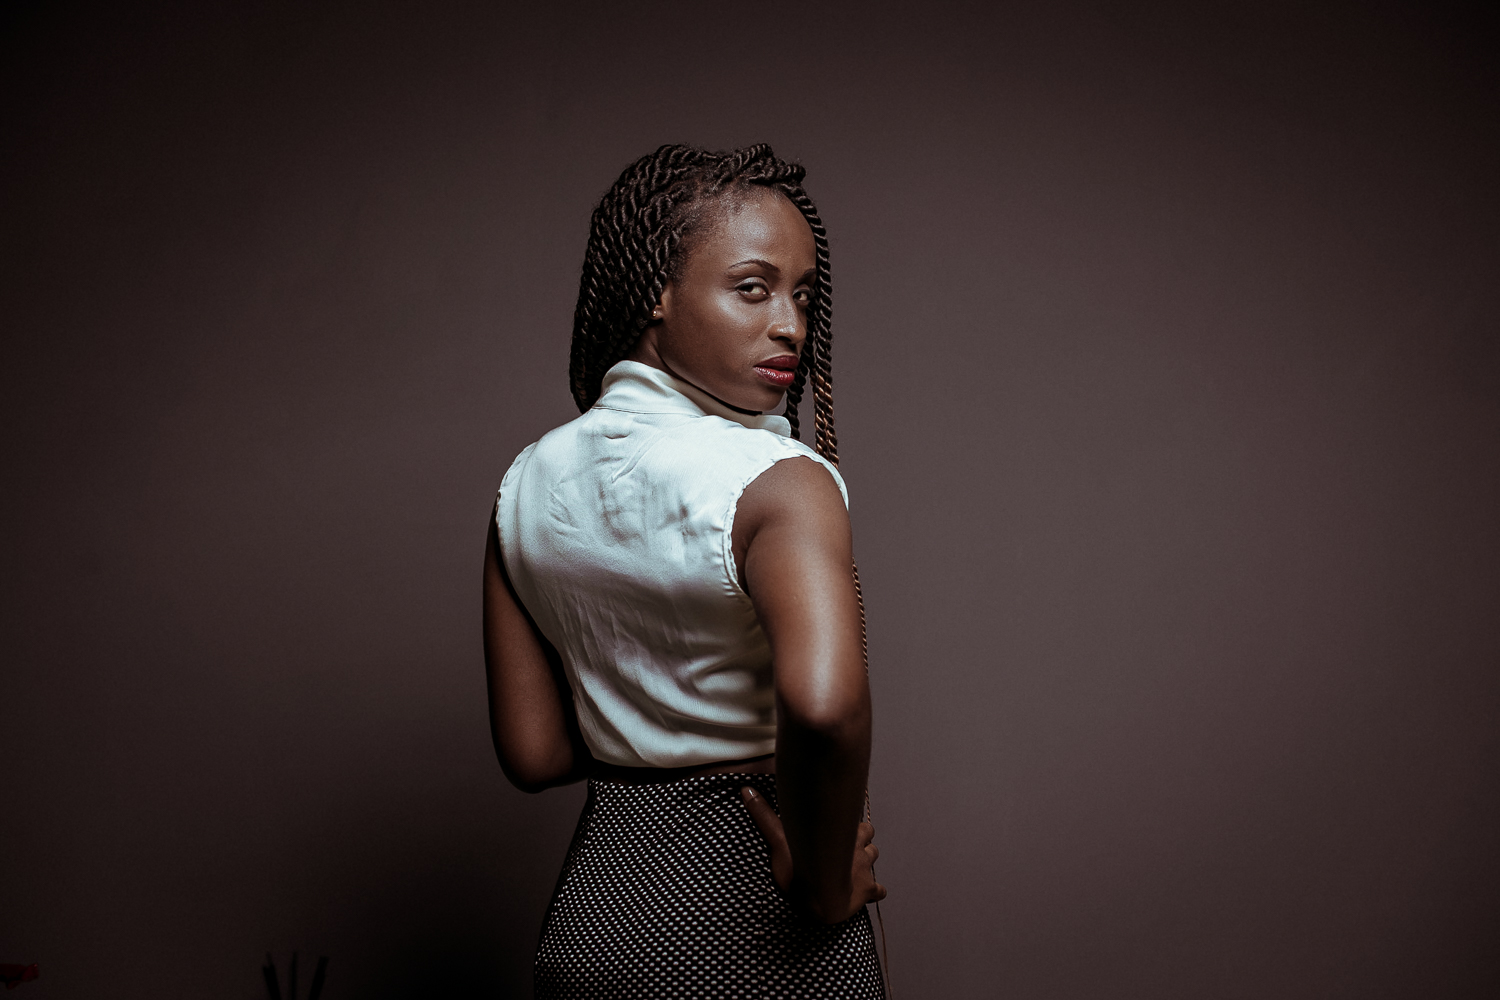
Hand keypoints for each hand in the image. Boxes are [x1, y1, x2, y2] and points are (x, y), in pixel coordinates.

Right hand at [740, 786, 886, 923]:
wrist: (821, 898)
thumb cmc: (802, 870)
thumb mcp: (780, 841)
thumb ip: (764, 816)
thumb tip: (745, 789)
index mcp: (842, 834)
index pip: (853, 820)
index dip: (849, 823)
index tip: (842, 826)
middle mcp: (858, 848)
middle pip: (869, 835)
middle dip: (860, 838)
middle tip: (847, 845)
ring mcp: (865, 870)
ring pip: (874, 857)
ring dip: (867, 860)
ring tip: (856, 865)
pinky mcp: (868, 891)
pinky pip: (878, 891)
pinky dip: (875, 892)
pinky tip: (870, 894)